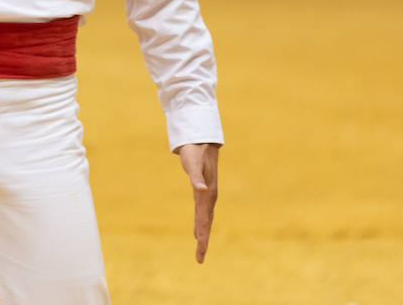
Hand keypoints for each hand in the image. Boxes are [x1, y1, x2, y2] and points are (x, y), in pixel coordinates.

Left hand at [176, 142, 219, 262]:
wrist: (201, 141)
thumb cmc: (196, 152)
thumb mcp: (193, 164)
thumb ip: (196, 178)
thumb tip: (201, 190)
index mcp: (207, 194)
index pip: (204, 219)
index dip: (203, 234)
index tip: (201, 248)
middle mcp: (209, 197)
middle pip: (206, 223)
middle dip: (203, 242)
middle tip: (199, 259)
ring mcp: (207, 195)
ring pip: (205, 220)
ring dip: (203, 235)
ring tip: (200, 251)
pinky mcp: (203, 192)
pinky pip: (202, 212)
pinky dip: (200, 224)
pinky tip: (198, 232)